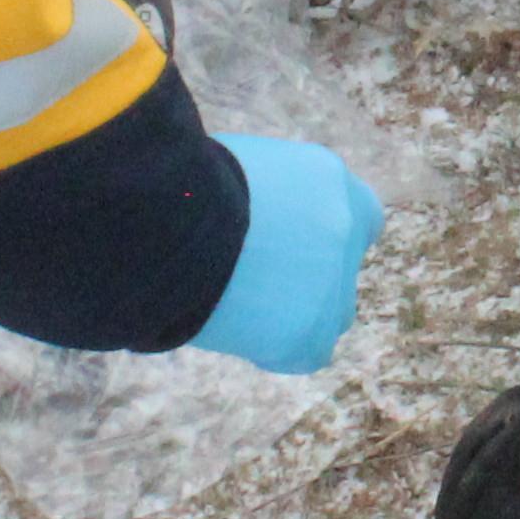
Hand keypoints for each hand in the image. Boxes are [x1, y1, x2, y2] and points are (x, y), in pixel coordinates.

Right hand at [184, 132, 382, 374]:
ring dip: (296, 313)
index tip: (285, 241)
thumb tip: (245, 212)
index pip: (352, 211)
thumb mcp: (233, 166)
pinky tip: (233, 330)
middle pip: (339, 265)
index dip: (318, 232)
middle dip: (306, 275)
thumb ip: (262, 191)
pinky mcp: (311, 333)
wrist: (167, 226)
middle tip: (253, 277)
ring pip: (332, 313)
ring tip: (235, 306)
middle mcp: (344, 227)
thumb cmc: (179, 185)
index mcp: (327, 177)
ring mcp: (334, 283)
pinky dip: (275, 348)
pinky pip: (305, 352)